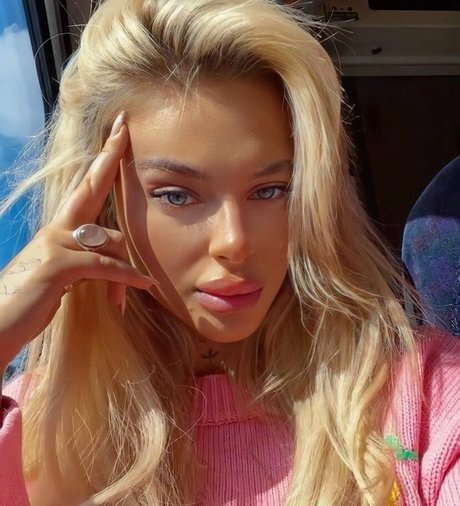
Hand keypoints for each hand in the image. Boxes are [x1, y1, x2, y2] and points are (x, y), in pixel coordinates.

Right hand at [0, 112, 152, 370]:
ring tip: (121, 302)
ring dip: (124, 273)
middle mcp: (56, 229)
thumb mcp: (63, 277)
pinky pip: (104, 265)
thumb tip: (113, 258)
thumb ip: (85, 260)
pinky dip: (126, 277)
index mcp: (58, 230)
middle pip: (90, 187)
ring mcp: (54, 244)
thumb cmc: (30, 302)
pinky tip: (142, 284)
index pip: (84, 189)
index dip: (101, 161)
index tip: (114, 133)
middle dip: (110, 157)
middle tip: (124, 127)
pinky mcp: (57, 265)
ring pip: (110, 240)